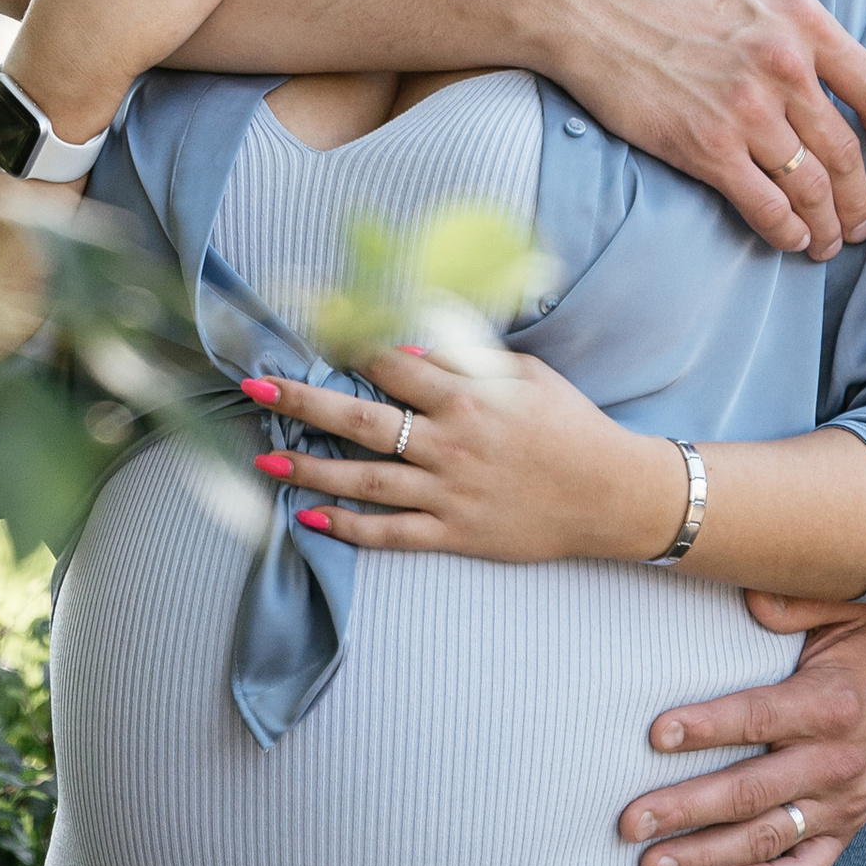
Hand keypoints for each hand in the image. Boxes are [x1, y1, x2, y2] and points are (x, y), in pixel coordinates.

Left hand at [252, 345, 686, 564]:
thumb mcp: (525, 376)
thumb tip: (406, 349)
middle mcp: (450, 442)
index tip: (302, 331)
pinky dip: (348, 529)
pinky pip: (391, 533)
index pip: (391, 364)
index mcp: (468, 395)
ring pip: (365, 481)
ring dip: (310, 471)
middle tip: (254, 388)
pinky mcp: (455, 533)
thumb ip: (467, 360)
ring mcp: (449, 492)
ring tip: (264, 462)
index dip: (345, 345)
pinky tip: (309, 520)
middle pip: (361, 419)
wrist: (610, 495)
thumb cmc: (569, 425)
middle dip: (302, 402)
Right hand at [552, 0, 865, 260]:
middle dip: (861, 196)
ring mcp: (746, 111)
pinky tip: (790, 240)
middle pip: (846, 151)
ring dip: (828, 223)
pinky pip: (765, 204)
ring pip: (810, 185)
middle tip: (862, 221)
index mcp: (801, 20)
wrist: (583, 2)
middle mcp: (784, 69)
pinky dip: (785, 230)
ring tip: (829, 240)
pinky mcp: (706, 147)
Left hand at [616, 594, 865, 865]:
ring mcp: (847, 799)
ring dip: (708, 855)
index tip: (655, 735)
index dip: (705, 728)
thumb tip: (744, 591)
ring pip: (769, 838)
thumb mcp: (848, 600)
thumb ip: (794, 599)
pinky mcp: (854, 821)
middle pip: (750, 792)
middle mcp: (838, 760)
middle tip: (629, 823)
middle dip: (685, 809)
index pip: (757, 719)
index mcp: (831, 702)